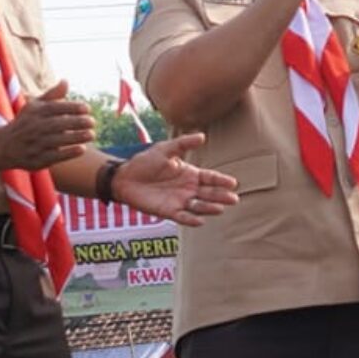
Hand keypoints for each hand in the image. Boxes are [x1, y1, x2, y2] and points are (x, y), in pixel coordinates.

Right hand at [2, 80, 94, 169]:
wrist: (4, 146)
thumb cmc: (26, 123)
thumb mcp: (34, 107)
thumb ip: (52, 95)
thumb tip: (66, 81)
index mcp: (34, 113)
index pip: (54, 108)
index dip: (71, 107)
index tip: (87, 108)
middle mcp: (33, 128)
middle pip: (57, 124)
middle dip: (76, 122)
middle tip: (92, 122)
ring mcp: (34, 144)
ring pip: (57, 140)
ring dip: (76, 137)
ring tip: (92, 134)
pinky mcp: (37, 160)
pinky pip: (54, 156)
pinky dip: (68, 153)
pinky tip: (82, 149)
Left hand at [110, 133, 239, 225]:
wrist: (124, 178)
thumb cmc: (145, 162)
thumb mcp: (165, 149)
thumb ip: (184, 143)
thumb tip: (203, 136)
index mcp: (190, 174)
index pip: (210, 178)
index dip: (221, 181)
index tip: (233, 183)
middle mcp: (188, 189)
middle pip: (209, 194)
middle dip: (221, 196)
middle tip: (233, 199)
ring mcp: (179, 201)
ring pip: (199, 206)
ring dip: (209, 208)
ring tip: (220, 208)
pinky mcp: (168, 211)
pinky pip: (183, 217)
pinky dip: (191, 219)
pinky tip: (200, 221)